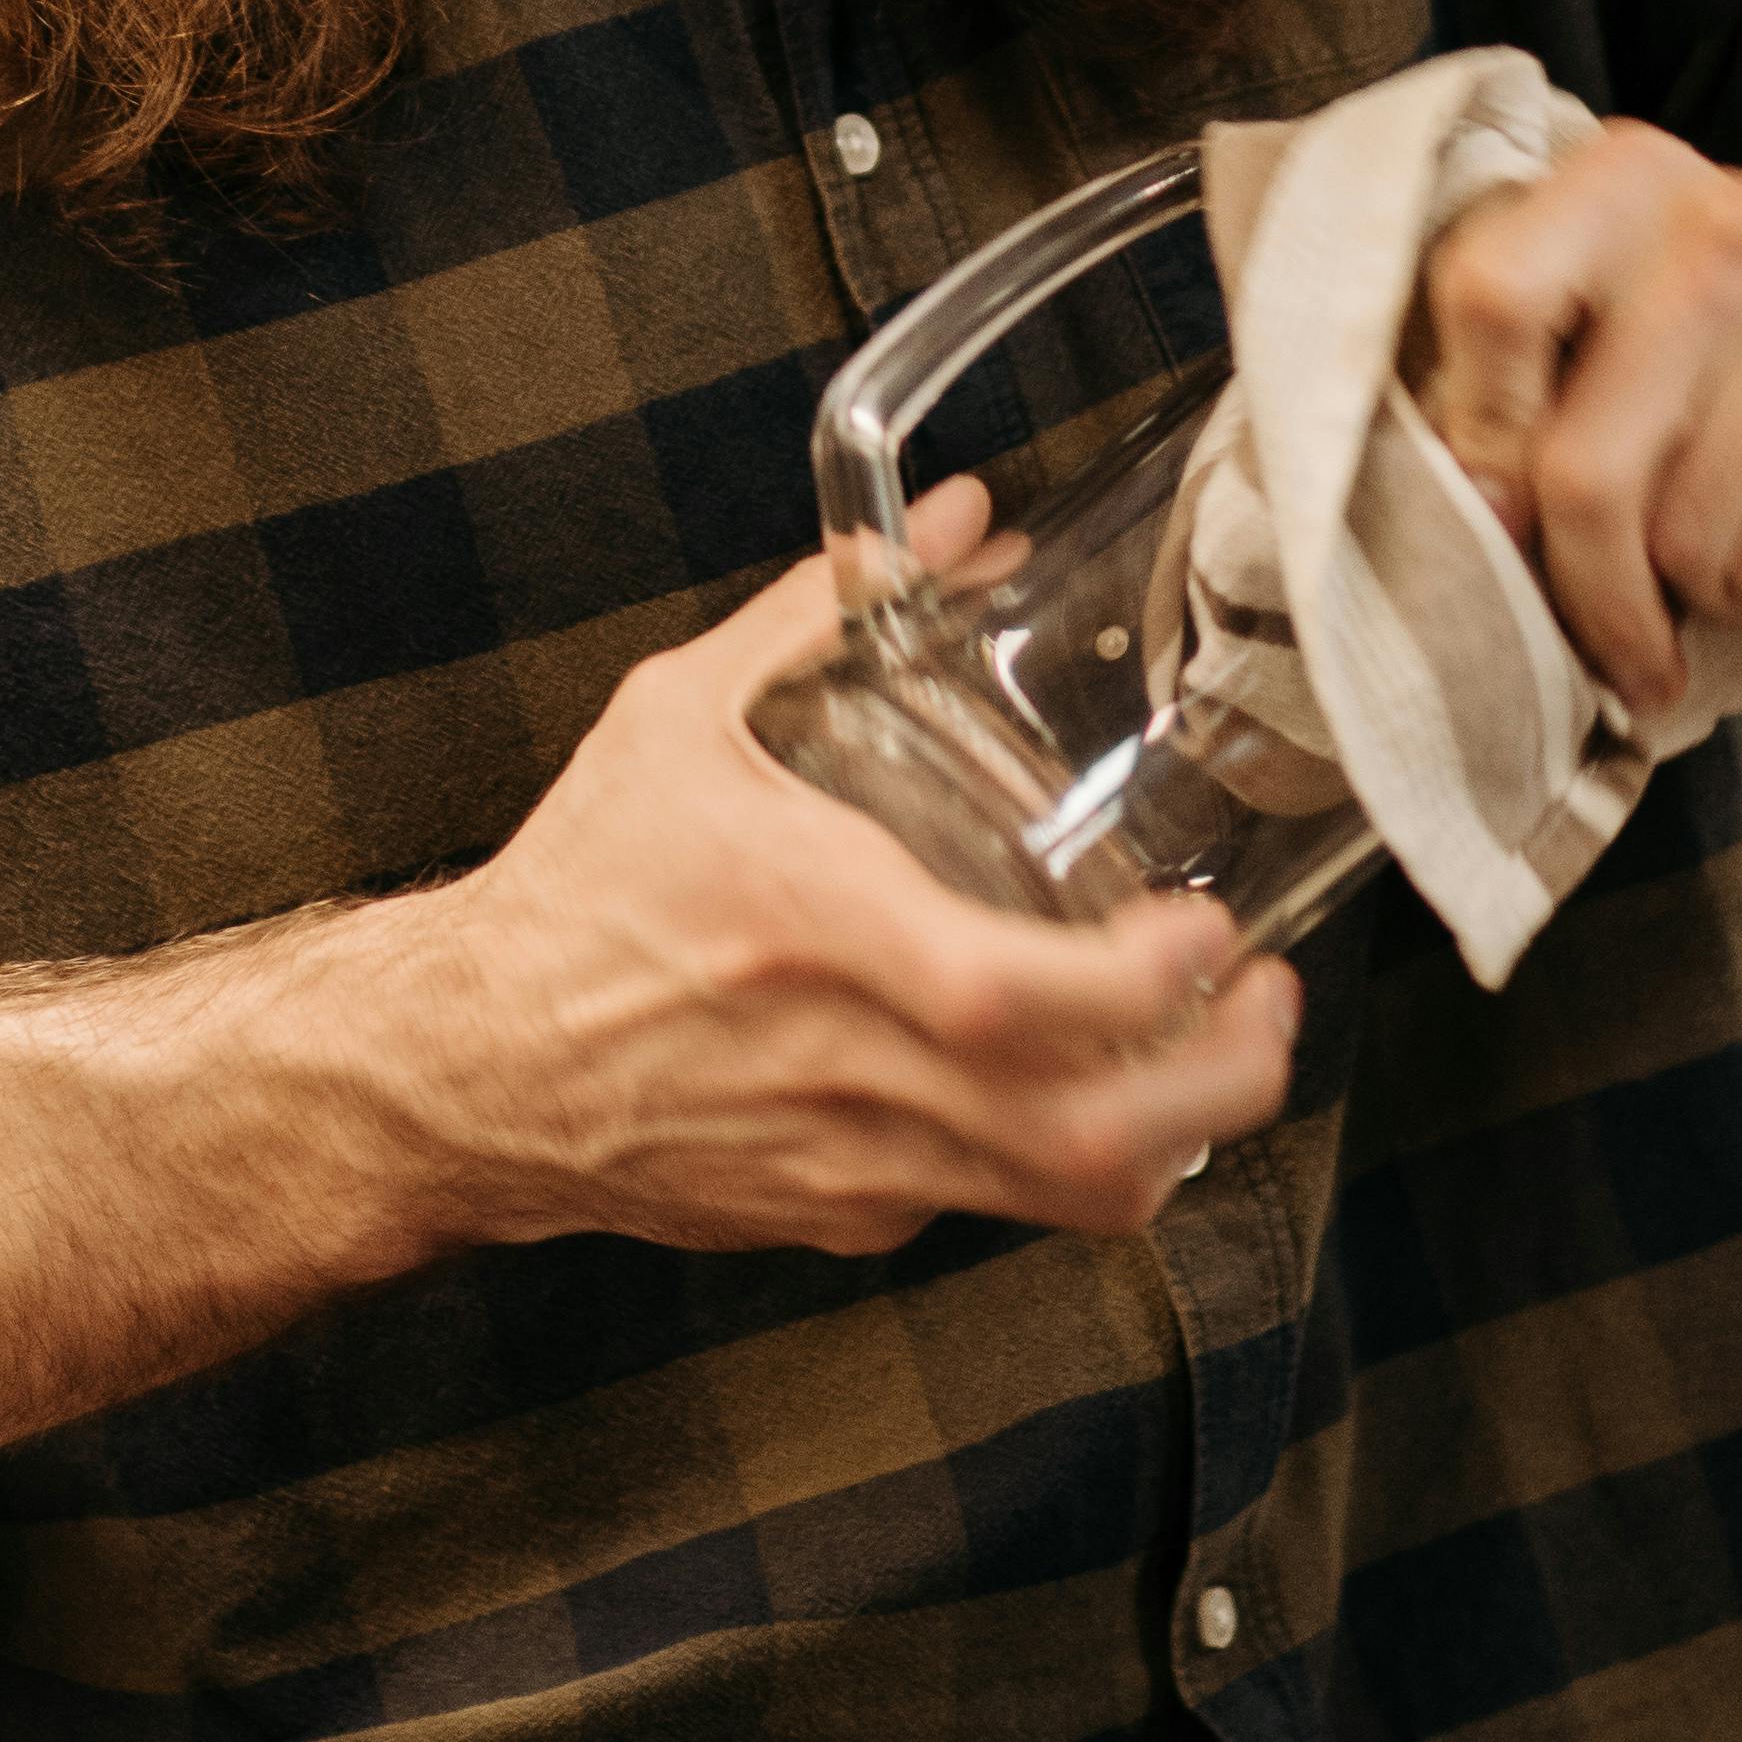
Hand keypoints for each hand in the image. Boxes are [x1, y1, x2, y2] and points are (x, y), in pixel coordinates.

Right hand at [399, 488, 1301, 1259]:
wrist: (470, 1067)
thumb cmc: (579, 887)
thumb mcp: (680, 714)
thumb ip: (818, 613)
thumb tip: (954, 525)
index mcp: (808, 927)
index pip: (1007, 994)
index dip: (1142, 984)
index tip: (1212, 929)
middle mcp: (843, 1063)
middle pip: (1083, 1134)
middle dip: (1221, 1082)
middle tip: (1271, 1005)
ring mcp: (850, 1160)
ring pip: (1063, 1195)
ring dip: (1175, 1130)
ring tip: (1220, 1048)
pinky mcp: (842, 1216)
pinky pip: (991, 1200)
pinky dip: (1063, 1152)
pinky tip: (1079, 1082)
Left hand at [1410, 122, 1741, 715]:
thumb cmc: (1736, 374)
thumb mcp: (1614, 329)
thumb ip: (1514, 381)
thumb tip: (1467, 509)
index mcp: (1629, 180)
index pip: (1493, 297)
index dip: (1478, 434)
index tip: (1495, 511)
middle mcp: (1735, 223)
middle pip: (1582, 465)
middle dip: (1583, 587)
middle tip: (1608, 634)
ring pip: (1679, 542)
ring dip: (1691, 589)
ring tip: (1729, 544)